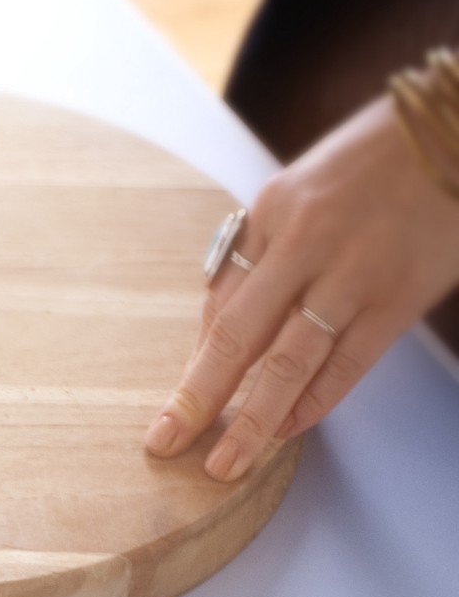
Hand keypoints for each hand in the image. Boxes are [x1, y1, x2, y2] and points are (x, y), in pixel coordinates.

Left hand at [145, 95, 458, 480]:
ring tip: (225, 464)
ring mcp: (353, 274)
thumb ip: (259, 255)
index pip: (219, 304)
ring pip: (288, 363)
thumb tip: (218, 331)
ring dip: (251, 421)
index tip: (174, 410)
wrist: (454, 132)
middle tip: (166, 442)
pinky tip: (287, 431)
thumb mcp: (300, 189)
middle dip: (197, 397)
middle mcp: (304, 243)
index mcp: (270, 212)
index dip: (196, 364)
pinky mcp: (397, 299)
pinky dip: (314, 403)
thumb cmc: (373, 163)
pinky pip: (346, 365)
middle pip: (237, 337)